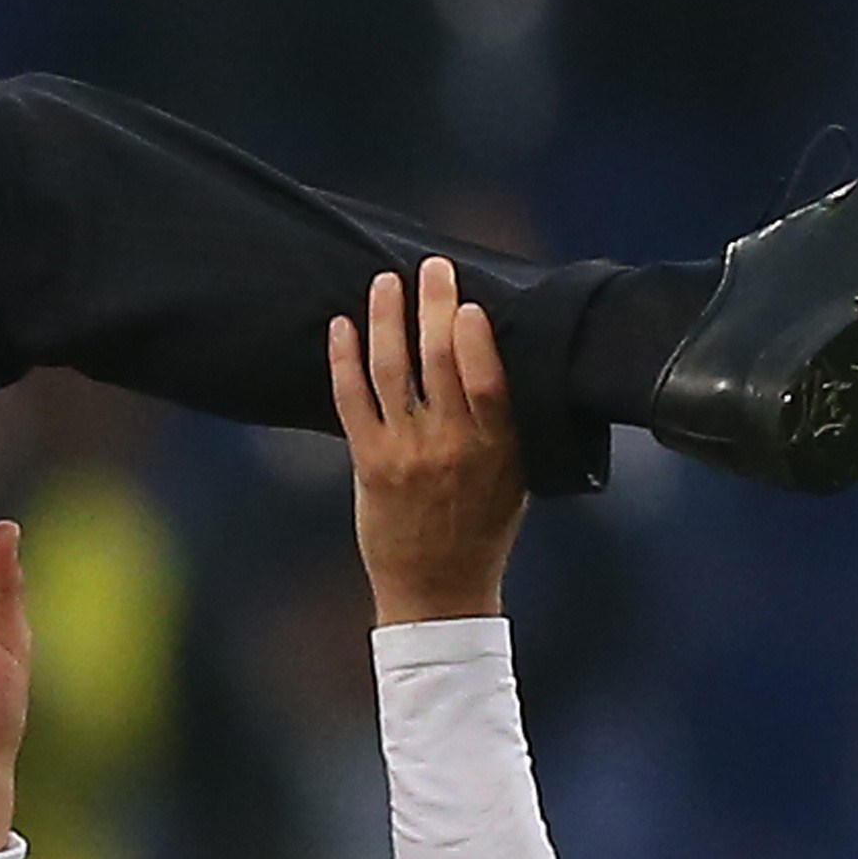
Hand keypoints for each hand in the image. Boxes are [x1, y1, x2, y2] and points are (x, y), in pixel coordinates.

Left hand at [329, 258, 524, 625]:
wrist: (438, 590)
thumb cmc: (483, 527)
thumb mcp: (516, 477)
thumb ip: (508, 422)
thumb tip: (503, 355)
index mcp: (498, 449)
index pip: (488, 381)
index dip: (476, 338)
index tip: (470, 300)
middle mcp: (451, 446)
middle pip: (439, 362)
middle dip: (434, 307)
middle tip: (432, 268)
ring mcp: (406, 452)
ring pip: (391, 372)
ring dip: (386, 320)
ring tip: (385, 282)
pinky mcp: (369, 461)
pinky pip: (350, 400)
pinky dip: (344, 360)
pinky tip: (341, 326)